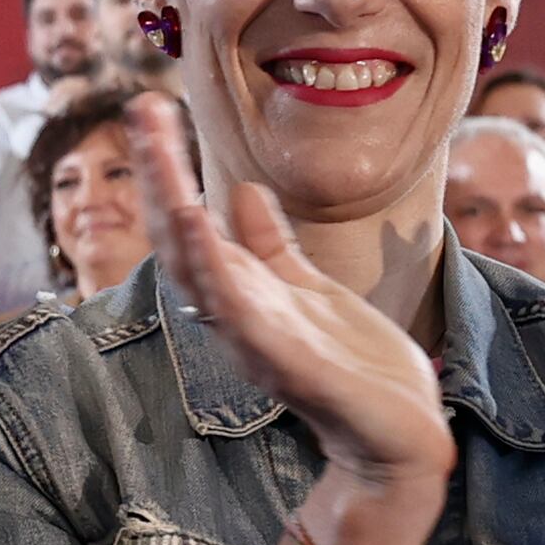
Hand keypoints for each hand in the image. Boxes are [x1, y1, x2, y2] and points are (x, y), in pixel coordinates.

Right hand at [133, 98, 453, 515]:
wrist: (402, 437)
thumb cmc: (358, 369)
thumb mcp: (312, 289)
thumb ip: (272, 245)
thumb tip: (238, 191)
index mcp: (242, 292)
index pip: (190, 222)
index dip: (167, 168)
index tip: (151, 107)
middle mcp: (237, 313)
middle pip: (181, 238)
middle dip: (160, 173)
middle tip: (142, 107)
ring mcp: (258, 339)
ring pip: (201, 272)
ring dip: (178, 214)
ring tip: (161, 156)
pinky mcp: (289, 364)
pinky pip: (242, 314)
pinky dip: (218, 272)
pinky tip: (205, 227)